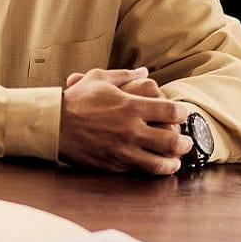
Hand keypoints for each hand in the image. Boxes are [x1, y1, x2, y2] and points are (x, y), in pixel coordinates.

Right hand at [58, 67, 191, 175]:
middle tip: (187, 142)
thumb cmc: (76, 99)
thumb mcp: (99, 78)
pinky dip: (151, 170)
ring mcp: (122, 150)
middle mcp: (131, 130)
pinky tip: (156, 167)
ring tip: (177, 161)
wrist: (52, 124)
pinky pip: (138, 171)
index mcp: (131, 106)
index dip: (182, 113)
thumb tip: (145, 71)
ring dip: (173, 163)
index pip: (170, 111)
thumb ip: (125, 74)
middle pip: (171, 141)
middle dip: (185, 143)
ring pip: (158, 163)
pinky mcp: (112, 164)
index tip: (183, 114)